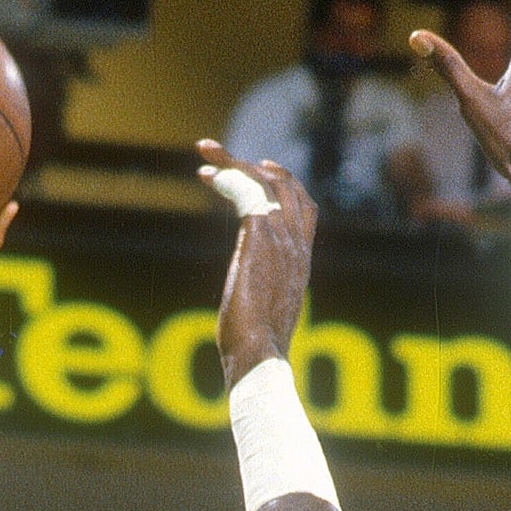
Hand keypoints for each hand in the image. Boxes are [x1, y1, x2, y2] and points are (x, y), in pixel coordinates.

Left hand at [195, 140, 315, 385]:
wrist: (259, 358)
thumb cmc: (256, 352)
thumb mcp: (265, 316)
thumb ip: (263, 296)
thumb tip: (252, 309)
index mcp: (301, 263)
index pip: (305, 209)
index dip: (284, 185)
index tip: (257, 172)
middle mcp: (296, 246)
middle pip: (286, 187)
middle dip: (255, 164)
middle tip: (219, 154)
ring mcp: (281, 240)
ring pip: (265, 182)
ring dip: (233, 163)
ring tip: (206, 152)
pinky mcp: (258, 237)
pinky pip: (246, 192)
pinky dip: (227, 180)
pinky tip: (206, 178)